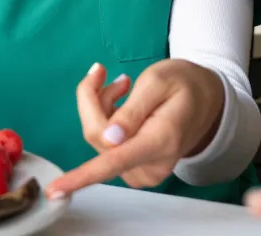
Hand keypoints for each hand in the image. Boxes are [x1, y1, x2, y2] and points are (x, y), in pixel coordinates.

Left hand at [46, 59, 224, 196]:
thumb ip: (132, 110)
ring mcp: (143, 171)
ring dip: (101, 109)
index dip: (82, 176)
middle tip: (103, 72)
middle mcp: (151, 164)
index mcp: (160, 140)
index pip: (115, 160)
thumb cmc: (183, 83)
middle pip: (100, 139)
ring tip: (123, 84)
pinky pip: (106, 147)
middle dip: (93, 102)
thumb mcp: (158, 81)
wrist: (205, 99)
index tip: (55, 189)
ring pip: (100, 141)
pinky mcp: (135, 170)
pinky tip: (122, 103)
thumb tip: (109, 140)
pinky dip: (106, 122)